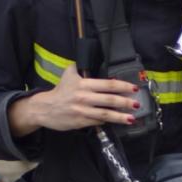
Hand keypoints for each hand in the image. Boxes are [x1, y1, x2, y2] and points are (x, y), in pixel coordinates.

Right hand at [9, 63, 138, 133]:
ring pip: (105, 114)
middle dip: (126, 102)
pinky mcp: (80, 122)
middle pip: (110, 100)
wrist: (44, 108)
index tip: (134, 89)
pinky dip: (107, 121)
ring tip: (132, 118)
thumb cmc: (60, 92)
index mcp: (84, 84)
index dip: (123, 86)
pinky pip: (97, 122)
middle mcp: (84, 97)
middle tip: (137, 104)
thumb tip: (89, 59)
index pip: (108, 85)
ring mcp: (83, 111)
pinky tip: (115, 122)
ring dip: (120, 117)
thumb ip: (79, 67)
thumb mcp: (68, 75)